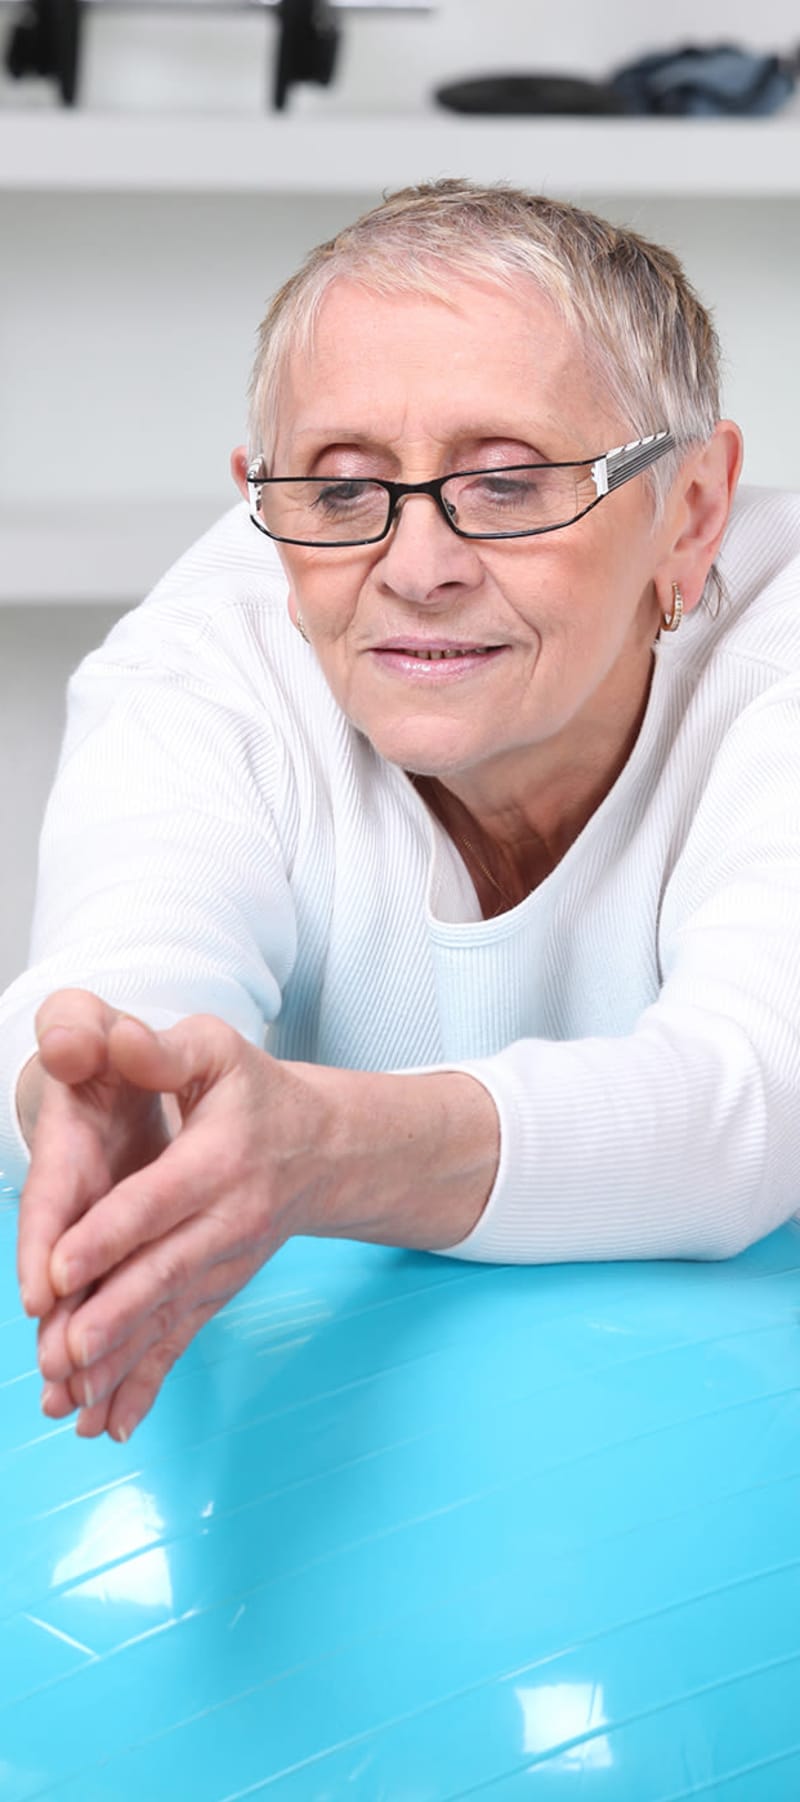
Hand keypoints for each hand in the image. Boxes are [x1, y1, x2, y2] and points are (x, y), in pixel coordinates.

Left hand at [19, 993, 497, 1444]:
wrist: (327, 1150)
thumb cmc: (255, 1092)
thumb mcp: (216, 1048)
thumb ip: (161, 1048)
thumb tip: (115, 1040)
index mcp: (220, 1158)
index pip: (158, 1199)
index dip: (109, 1233)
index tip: (60, 1269)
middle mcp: (228, 1219)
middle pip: (164, 1272)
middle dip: (113, 1318)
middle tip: (64, 1354)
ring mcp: (226, 1264)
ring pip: (169, 1318)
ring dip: (121, 1365)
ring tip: (74, 1403)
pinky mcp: (219, 1291)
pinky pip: (183, 1341)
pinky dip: (147, 1385)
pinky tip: (113, 1425)